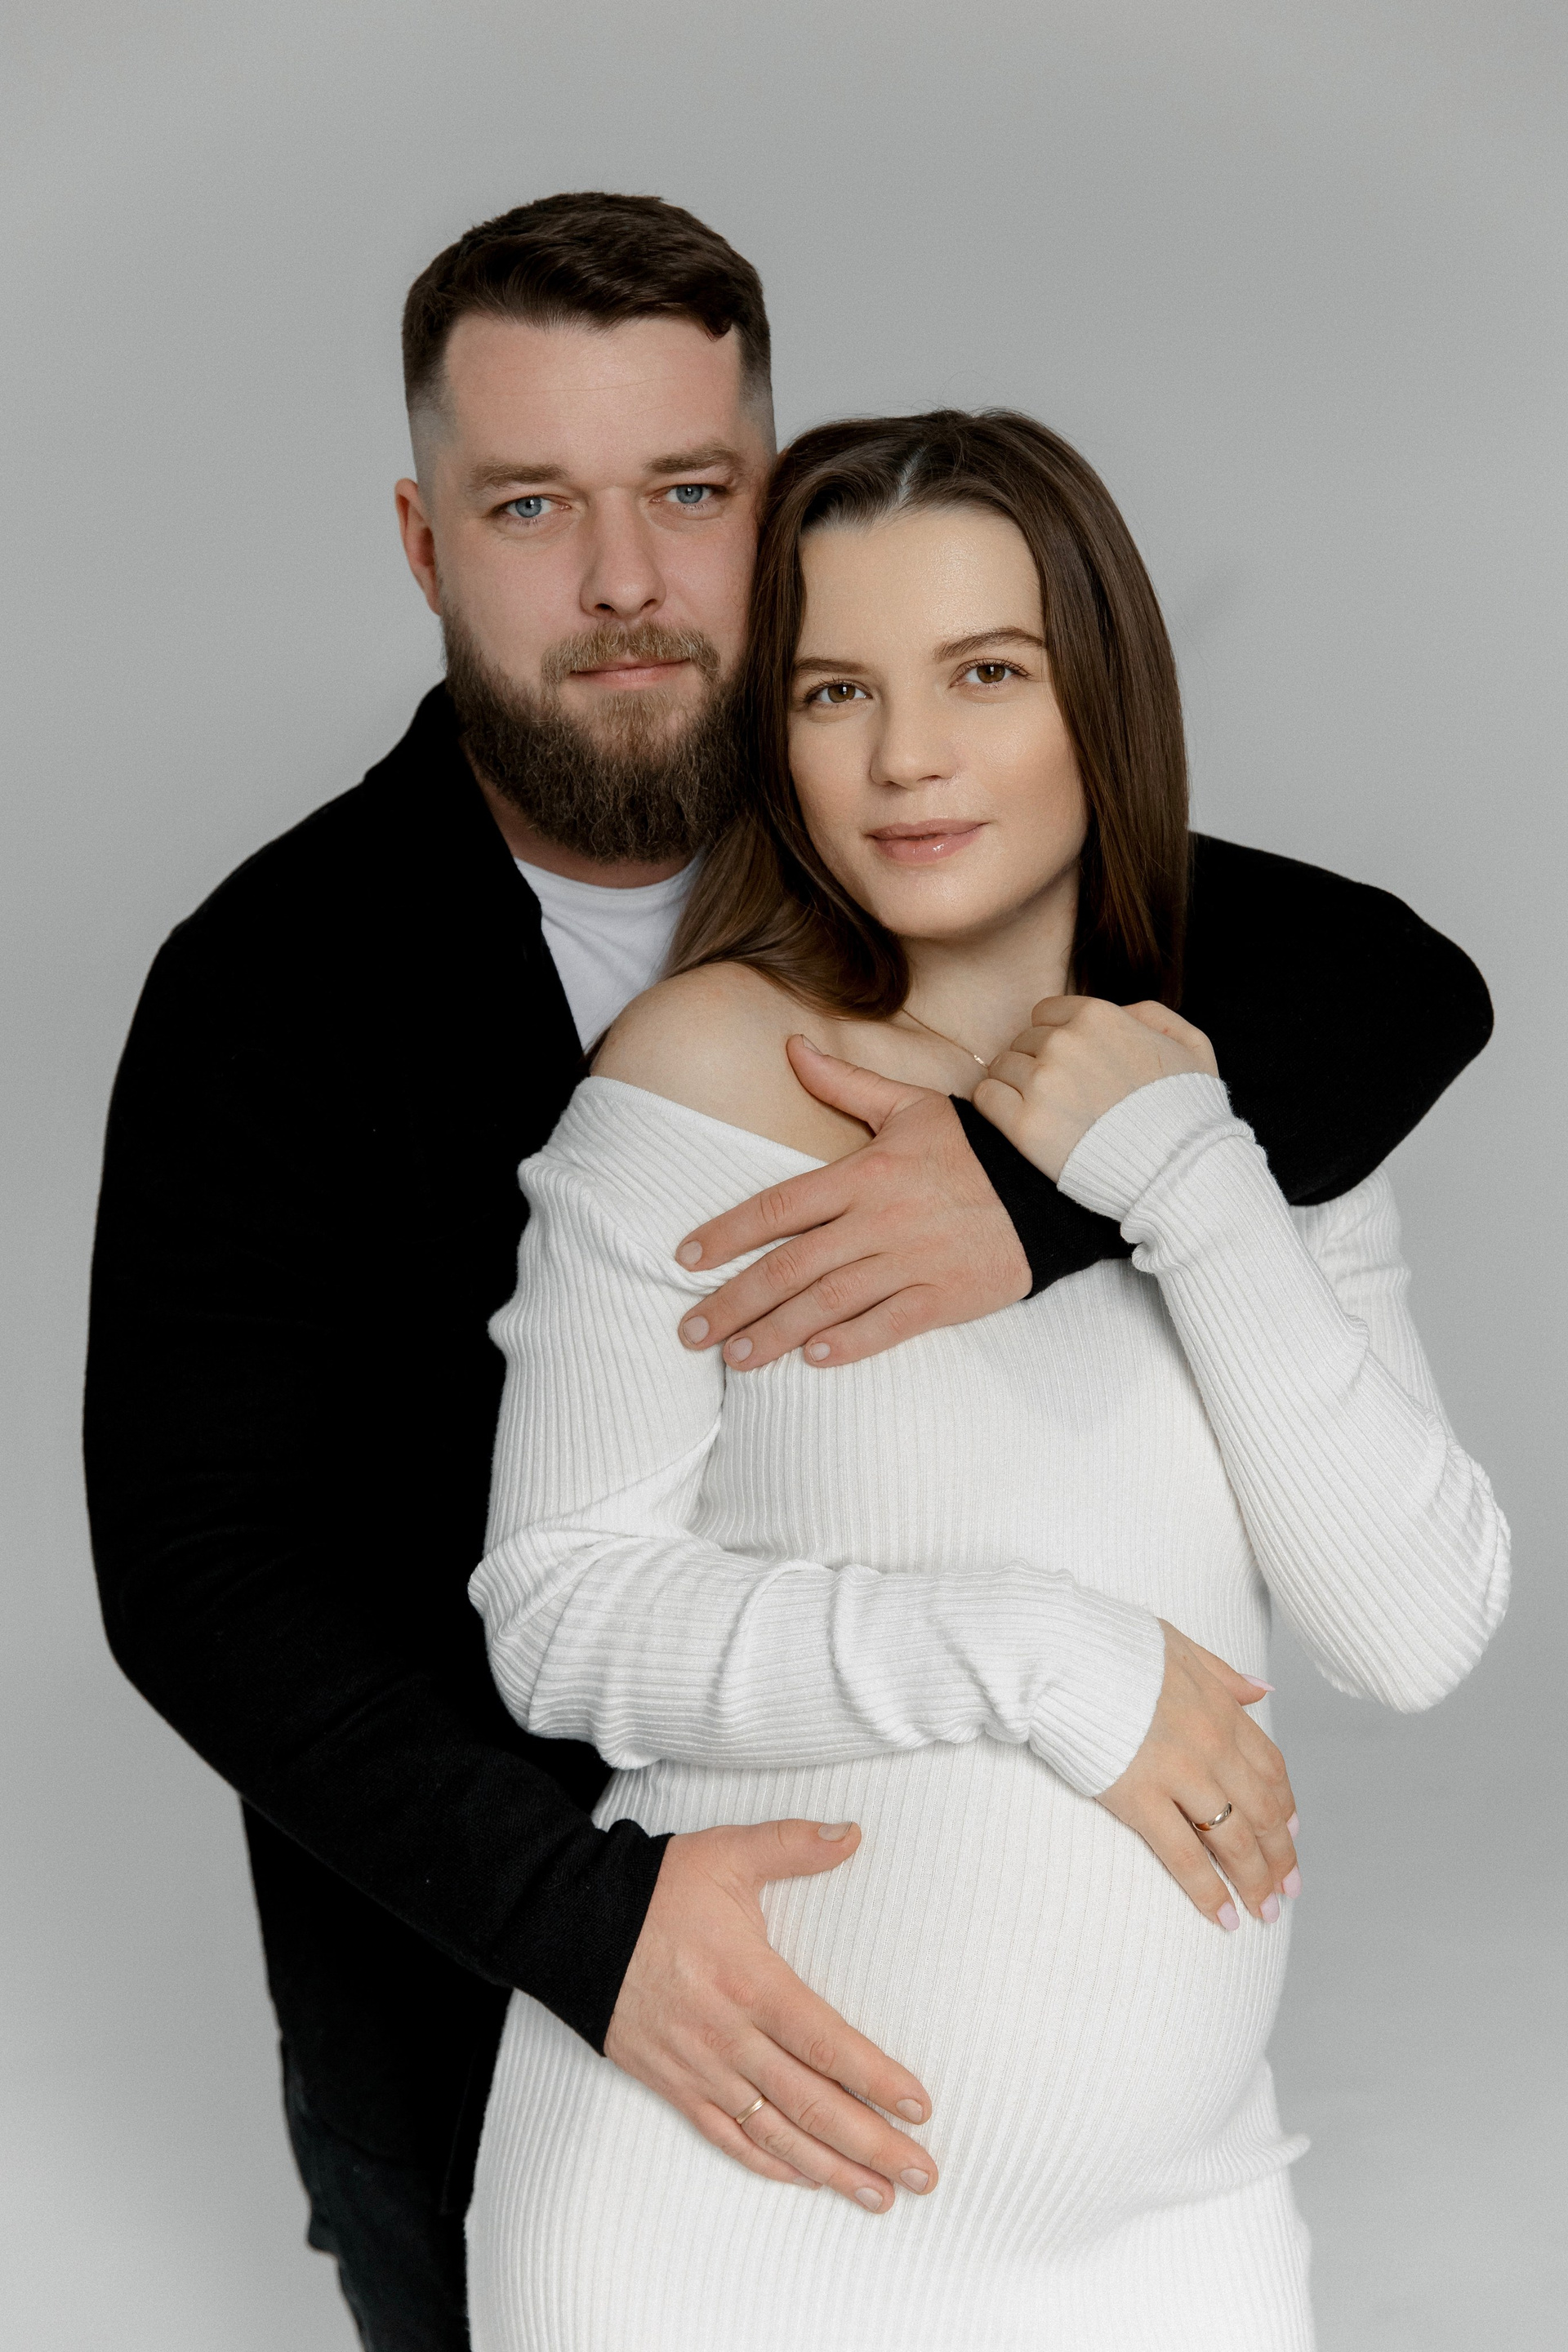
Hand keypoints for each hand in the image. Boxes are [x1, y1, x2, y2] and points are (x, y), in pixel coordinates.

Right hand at [605, 1818, 936, 2210]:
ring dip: (830, 2169)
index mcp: (751, 1981)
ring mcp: (699, 2068)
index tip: (920, 2106)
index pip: (827, 2044)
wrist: (569, 1925)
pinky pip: (727, 2137)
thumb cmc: (655, 1889)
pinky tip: (804, 2178)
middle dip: (871, 2144)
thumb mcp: (727, 1852)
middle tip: (921, 2174)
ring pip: (775, 2133)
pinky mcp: (673, 2083)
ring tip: (878, 2195)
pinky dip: (769, 2163)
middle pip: (811, 2103)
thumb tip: (853, 1833)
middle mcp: (729, 2037)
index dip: (877, 2080)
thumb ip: (793, 1844)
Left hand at [673, 1036, 1029, 1369]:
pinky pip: (890, 1325)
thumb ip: (844, 1083)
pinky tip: (813, 1359)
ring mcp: (913, 1261)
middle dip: (734, 1301)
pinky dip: (850, 1343)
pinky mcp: (946, 1297)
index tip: (685, 1259)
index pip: (779, 1206)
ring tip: (736, 1359)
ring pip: (830, 1303)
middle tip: (690, 1331)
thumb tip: (791, 1046)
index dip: (727, 1233)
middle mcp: (880, 1221)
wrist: (1052, 1186)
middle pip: (791, 1266)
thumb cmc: (975, 1147)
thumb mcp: (911, 1105)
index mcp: (864, 1173)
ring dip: (776, 1333)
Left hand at [976, 997, 1217, 1182]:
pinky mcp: (1024, 1126)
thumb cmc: (1189, 1113)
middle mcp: (1064, 1043)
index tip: (1067, 1064)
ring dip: (1015, 1086)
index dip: (1053, 1037)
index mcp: (1098, 1017)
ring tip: (1045, 1112)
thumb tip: (1120, 1013)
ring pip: (1001, 1067)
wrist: (1179, 1172)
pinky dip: (995, 1106)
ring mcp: (1041, 1083)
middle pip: (1023, 1041)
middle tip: (1060, 1095)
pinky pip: (986, 1097)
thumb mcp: (1191, 1046)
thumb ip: (1152, 1016)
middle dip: (1036, 1063)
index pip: (1046, 1012)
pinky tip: (1019, 1121)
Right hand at [1097, 1622, 1300, 1927]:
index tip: (1291, 1834)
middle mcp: (1211, 1744)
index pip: (1270, 1768)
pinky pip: (1183, 1855)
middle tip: (1287, 1888)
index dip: (1285, 1806)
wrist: (1059, 1650)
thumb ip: (1224, 1675)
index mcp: (1220, 1708)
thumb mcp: (1179, 1646)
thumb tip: (1262, 1691)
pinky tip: (1223, 1917)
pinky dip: (1208, 1891)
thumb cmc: (1110, 1644)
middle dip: (1280, 1855)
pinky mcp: (1139, 1796)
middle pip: (1261, 1811)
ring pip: (1233, 1839)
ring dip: (1254, 1881)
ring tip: (1263, 1911)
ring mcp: (1178, 1773)